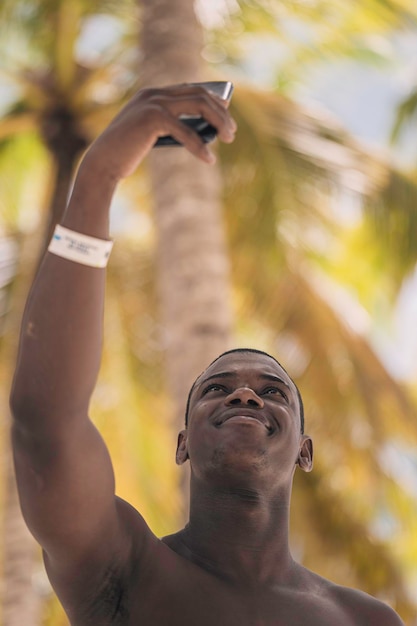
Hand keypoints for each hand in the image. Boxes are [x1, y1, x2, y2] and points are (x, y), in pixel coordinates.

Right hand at [83, 84, 236, 181]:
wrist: (102, 163)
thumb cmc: (126, 152)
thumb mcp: (152, 136)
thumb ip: (172, 127)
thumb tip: (204, 130)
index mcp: (153, 94)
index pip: (192, 89)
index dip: (214, 100)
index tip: (227, 116)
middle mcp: (154, 93)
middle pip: (200, 94)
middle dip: (221, 112)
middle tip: (231, 133)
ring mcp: (153, 103)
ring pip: (199, 106)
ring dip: (218, 122)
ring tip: (228, 139)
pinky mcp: (152, 119)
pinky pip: (186, 132)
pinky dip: (200, 147)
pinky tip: (209, 160)